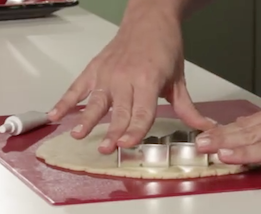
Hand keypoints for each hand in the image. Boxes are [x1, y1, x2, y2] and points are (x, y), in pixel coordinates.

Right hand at [47, 10, 213, 153]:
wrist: (150, 18)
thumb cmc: (164, 47)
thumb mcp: (179, 79)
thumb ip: (187, 108)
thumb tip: (205, 128)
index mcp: (148, 80)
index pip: (142, 112)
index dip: (135, 130)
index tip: (127, 144)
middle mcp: (125, 78)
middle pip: (119, 111)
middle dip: (112, 131)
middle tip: (106, 149)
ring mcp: (107, 73)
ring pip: (96, 101)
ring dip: (86, 119)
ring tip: (77, 134)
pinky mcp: (95, 69)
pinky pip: (77, 87)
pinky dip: (65, 101)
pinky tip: (55, 116)